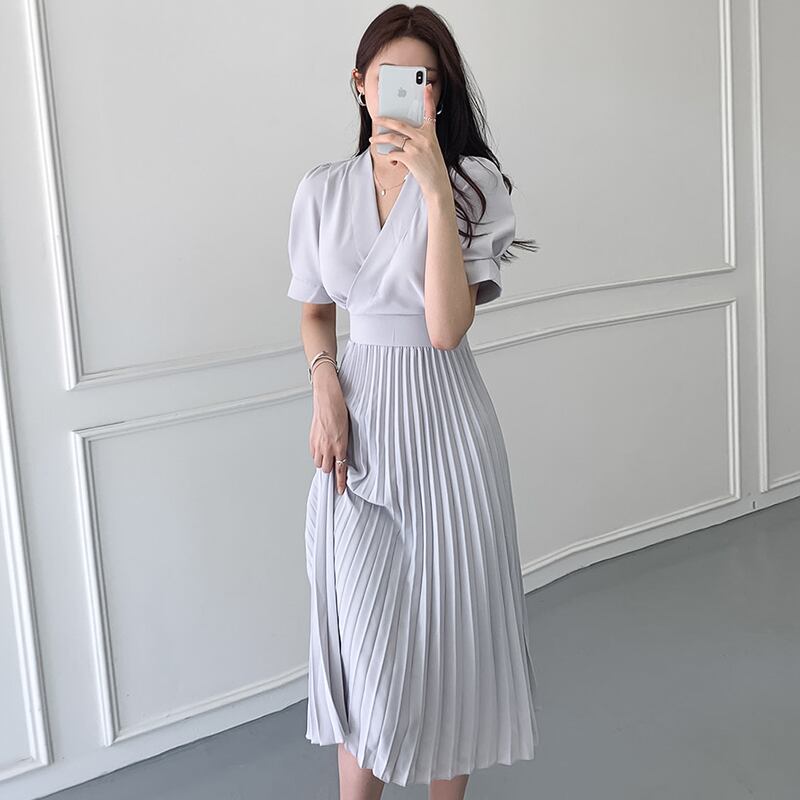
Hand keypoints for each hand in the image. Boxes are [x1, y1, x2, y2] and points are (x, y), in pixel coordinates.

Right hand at [309, 370, 348, 494]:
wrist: (327, 397)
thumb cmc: (340, 409)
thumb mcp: (347, 429)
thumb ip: (344, 444)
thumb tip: (342, 453)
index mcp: (340, 445)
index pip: (340, 469)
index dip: (340, 482)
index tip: (340, 490)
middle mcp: (328, 446)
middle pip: (327, 469)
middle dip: (330, 470)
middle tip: (333, 466)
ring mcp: (318, 443)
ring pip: (318, 462)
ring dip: (323, 462)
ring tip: (327, 456)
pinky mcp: (311, 438)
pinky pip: (313, 453)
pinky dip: (317, 453)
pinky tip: (321, 448)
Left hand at [369, 83, 448, 198]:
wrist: (437, 184)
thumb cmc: (432, 167)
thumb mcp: (431, 149)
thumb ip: (418, 139)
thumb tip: (400, 135)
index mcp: (430, 133)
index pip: (430, 113)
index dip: (428, 99)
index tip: (426, 87)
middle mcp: (424, 138)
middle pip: (400, 124)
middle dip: (385, 121)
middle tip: (376, 119)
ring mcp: (417, 147)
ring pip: (392, 138)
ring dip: (380, 140)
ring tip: (373, 140)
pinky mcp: (410, 158)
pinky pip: (394, 154)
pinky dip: (390, 157)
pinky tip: (392, 161)